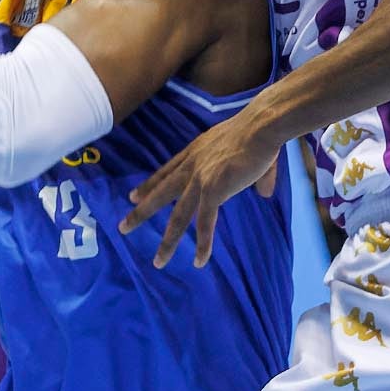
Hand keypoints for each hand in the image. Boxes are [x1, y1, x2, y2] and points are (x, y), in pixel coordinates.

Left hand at [119, 116, 280, 268]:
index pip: (166, 172)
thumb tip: (266, 192)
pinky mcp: (214, 192)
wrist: (261, 127)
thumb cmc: (258, 134)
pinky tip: (200, 261)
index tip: (133, 196)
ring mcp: (200, 181)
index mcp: (195, 153)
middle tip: (124, 227)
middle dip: (141, 213)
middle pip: (160, 194)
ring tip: (158, 262)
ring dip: (168, 242)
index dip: (149, 185)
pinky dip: (203, 245)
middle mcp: (191, 167)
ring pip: (178, 218)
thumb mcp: (247, 151)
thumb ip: (255, 175)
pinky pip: (205, 224)